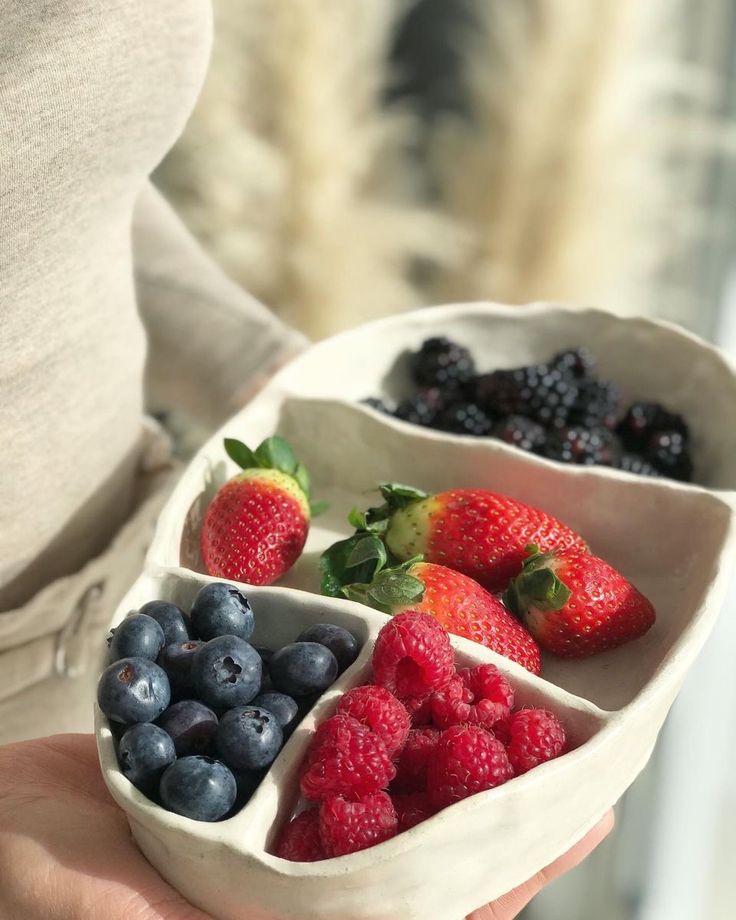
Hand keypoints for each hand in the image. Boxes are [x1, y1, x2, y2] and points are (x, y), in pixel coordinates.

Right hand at [0, 733, 612, 919]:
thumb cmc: (34, 891)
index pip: (421, 906)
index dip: (504, 867)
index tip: (579, 814)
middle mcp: (290, 884)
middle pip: (418, 840)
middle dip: (495, 797)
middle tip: (571, 748)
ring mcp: (267, 827)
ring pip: (379, 785)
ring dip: (443, 744)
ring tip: (504, 698)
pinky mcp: (238, 775)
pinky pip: (319, 740)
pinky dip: (367, 706)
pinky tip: (399, 668)